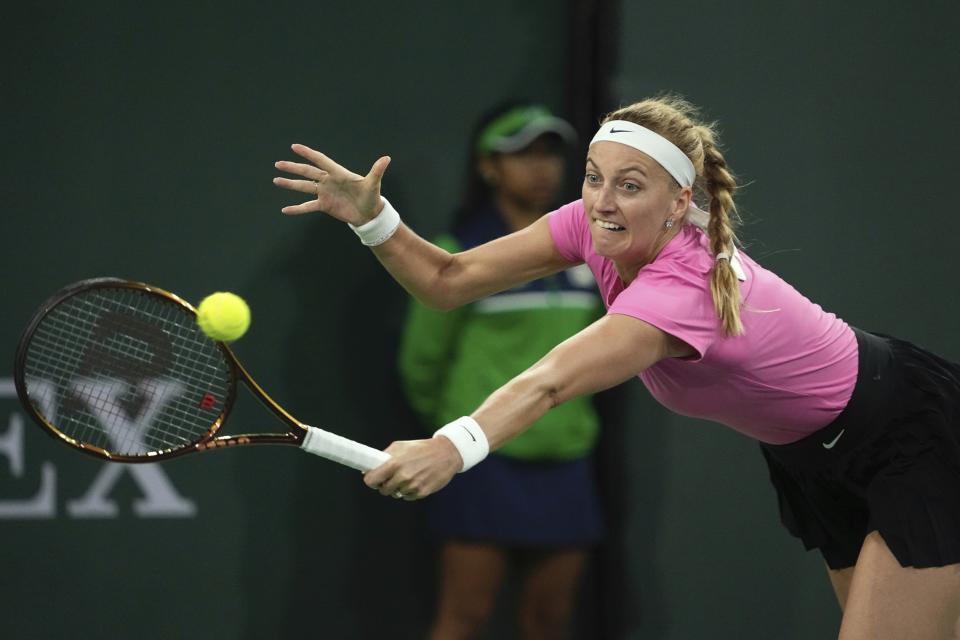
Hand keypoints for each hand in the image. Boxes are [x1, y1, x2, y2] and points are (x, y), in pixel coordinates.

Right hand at [273, 144, 390, 225]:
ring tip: (276, 180)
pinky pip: (308, 206)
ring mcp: (325, 193)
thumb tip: (387, 158)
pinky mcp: (324, 205)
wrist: (369, 214)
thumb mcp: (373, 184)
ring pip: (304, 187)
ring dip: (290, 184)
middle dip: (293, 168)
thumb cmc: (372, 196)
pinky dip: (297, 209)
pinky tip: (285, 210)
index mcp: (338, 173)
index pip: (320, 160)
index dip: (308, 153)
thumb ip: (377, 171)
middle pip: (307, 172)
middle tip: (278, 164)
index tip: (294, 147)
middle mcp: (328, 181)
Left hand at [363, 437, 461, 500]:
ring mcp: (412, 486)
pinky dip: (410, 491)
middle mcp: (402, 476)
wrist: (446, 453)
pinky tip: (417, 480)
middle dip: (386, 485)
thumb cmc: (422, 448)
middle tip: (393, 477)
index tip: (374, 479)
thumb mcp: (400, 446)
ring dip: (399, 488)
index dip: (371, 480)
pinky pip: (408, 497)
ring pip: (396, 494)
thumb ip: (384, 457)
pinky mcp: (422, 492)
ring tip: (409, 476)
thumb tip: (368, 469)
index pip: (372, 480)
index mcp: (394, 463)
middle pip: (383, 490)